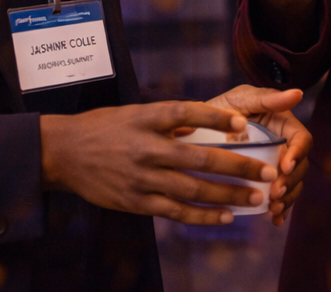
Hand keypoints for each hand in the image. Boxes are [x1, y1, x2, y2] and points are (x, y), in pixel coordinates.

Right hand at [39, 101, 279, 224]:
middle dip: (238, 166)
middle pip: (199, 157)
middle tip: (267, 171)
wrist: (63, 153)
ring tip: (256, 197)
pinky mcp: (136, 202)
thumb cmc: (105, 127)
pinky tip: (225, 217)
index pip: (187, 113)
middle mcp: (147, 148)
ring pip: (193, 189)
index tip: (245, 120)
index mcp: (147, 118)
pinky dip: (203, 216)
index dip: (216, 116)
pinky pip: (175, 212)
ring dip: (228, 195)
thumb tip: (213, 123)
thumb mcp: (136, 113)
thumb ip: (170, 119)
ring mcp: (142, 178)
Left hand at [205, 85, 312, 225]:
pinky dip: (280, 210)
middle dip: (292, 182)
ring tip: (274, 208)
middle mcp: (283, 147)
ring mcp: (273, 167)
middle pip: (300, 167)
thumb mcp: (242, 99)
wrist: (194, 132)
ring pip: (292, 185)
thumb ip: (268, 99)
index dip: (298, 154)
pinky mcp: (261, 183)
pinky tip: (274, 219)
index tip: (285, 167)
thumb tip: (298, 93)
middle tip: (276, 194)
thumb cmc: (221, 108)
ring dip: (288, 199)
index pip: (302, 140)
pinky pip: (276, 198)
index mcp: (284, 126)